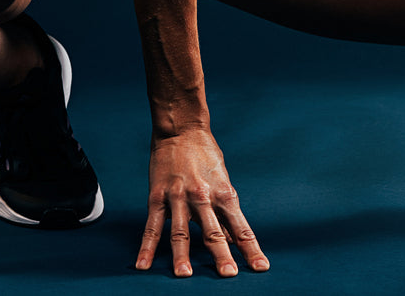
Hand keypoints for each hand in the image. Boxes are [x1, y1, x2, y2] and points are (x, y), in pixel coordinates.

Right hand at [134, 127, 268, 276]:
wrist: (182, 129)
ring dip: (183, 255)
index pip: (241, 228)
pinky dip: (147, 247)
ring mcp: (179, 197)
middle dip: (222, 255)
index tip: (260, 267)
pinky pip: (152, 226)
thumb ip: (224, 210)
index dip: (251, 249)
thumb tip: (230, 239)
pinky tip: (143, 264)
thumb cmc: (206, 155)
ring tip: (184, 275)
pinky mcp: (158, 196)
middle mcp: (204, 197)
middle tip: (229, 275)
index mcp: (224, 194)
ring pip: (182, 232)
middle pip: (214, 232)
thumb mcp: (222, 180)